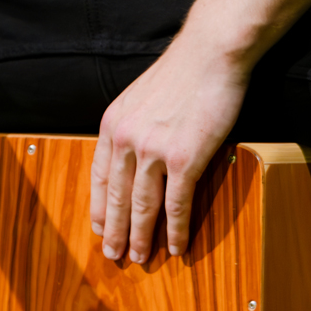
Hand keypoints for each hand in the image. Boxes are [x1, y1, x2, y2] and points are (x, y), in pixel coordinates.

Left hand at [90, 38, 248, 263]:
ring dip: (142, 237)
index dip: (100, 206)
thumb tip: (134, 152)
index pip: (100, 176)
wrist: (210, 53)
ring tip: (142, 258)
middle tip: (114, 255)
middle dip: (115, 231)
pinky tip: (177, 246)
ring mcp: (154, 151)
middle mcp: (126, 139)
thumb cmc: (182, 71)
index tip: (99, 228)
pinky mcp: (184, 159)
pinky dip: (176, 229)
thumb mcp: (140, 96)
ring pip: (143, 206)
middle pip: (117, 197)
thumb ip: (133, 125)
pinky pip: (177, 204)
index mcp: (113, 124)